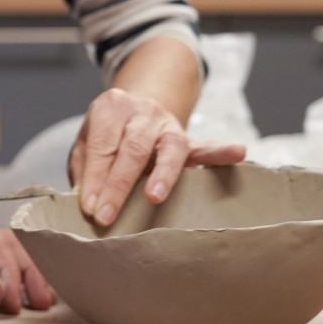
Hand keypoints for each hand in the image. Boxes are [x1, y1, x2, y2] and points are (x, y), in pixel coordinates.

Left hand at [0, 217, 56, 313]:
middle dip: (29, 272)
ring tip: (43, 301)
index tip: (12, 301)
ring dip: (28, 275)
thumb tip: (0, 289)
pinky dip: (13, 279)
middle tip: (42, 302)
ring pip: (7, 253)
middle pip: (9, 245)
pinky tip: (26, 297)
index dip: (8, 271)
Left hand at [70, 88, 245, 226]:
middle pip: (131, 149)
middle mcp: (142, 111)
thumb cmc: (107, 136)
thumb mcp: (86, 144)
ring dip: (162, 175)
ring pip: (169, 148)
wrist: (135, 110)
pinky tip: (237, 153)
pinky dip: (221, 152)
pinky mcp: (188, 140)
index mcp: (110, 107)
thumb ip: (85, 170)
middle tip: (106, 216)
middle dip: (118, 186)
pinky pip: (205, 147)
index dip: (94, 178)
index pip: (101, 145)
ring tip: (155, 196)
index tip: (89, 208)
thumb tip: (85, 204)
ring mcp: (168, 124)